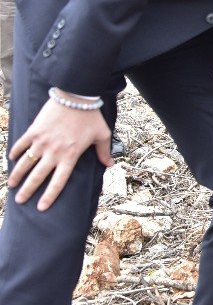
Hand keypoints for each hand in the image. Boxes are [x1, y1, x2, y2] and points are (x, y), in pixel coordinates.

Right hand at [8, 95, 111, 210]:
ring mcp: (42, 142)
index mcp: (70, 156)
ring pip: (26, 163)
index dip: (49, 196)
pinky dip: (16, 152)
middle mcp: (54, 152)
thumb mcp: (102, 135)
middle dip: (27, 191)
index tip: (41, 207)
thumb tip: (110, 165)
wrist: (76, 96)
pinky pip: (22, 145)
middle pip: (38, 177)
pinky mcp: (34, 131)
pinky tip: (12, 159)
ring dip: (17, 175)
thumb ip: (103, 152)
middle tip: (19, 201)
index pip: (58, 182)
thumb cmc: (91, 116)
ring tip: (11, 185)